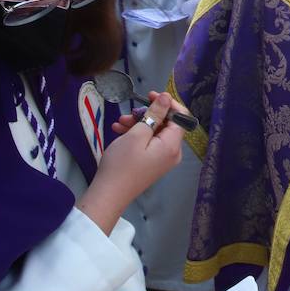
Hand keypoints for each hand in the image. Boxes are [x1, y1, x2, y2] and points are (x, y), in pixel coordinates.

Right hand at [78, 91, 182, 235]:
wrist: (108, 195)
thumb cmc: (122, 163)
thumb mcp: (137, 134)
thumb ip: (154, 114)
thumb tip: (167, 97)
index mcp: (173, 145)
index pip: (181, 117)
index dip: (168, 103)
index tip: (150, 95)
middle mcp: (172, 152)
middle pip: (166, 124)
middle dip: (148, 114)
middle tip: (128, 113)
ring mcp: (162, 159)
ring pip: (155, 132)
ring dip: (138, 123)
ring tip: (119, 123)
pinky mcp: (152, 163)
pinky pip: (148, 143)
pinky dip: (136, 135)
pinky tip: (118, 131)